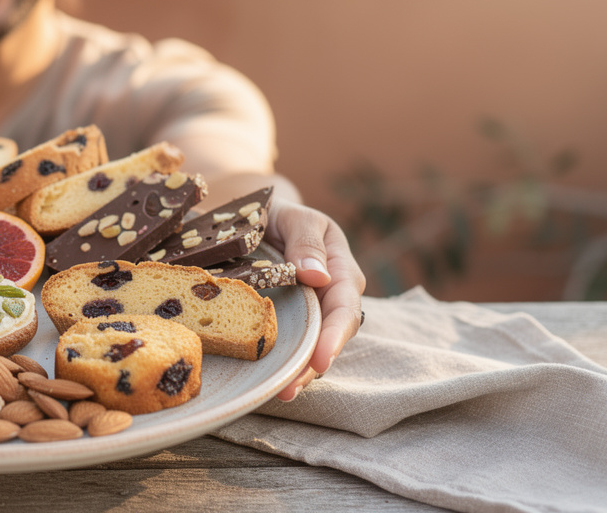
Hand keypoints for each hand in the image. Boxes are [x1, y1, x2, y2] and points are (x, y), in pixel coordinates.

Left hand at [263, 198, 364, 401]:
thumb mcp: (296, 216)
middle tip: (291, 388)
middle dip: (314, 364)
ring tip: (280, 393)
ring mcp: (313, 311)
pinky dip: (285, 362)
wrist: (262, 216)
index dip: (334, 336)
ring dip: (299, 372)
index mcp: (340, 270)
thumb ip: (306, 242)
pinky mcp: (293, 320)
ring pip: (312, 346)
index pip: (344, 308)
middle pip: (330, 336)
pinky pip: (293, 343)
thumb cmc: (281, 213)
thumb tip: (317, 275)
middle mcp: (331, 296)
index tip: (321, 359)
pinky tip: (270, 382)